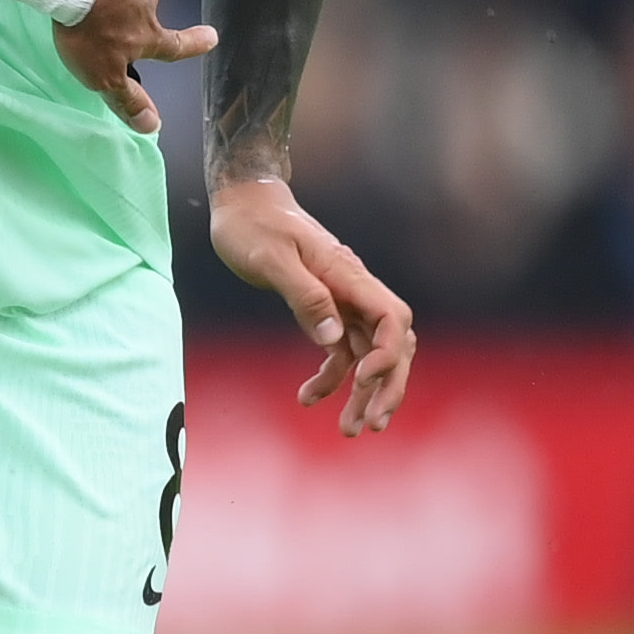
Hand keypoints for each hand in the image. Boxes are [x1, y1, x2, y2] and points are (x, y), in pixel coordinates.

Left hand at [57, 0, 215, 131]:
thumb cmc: (88, 31)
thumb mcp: (104, 76)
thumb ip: (128, 100)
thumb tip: (153, 127)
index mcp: (146, 31)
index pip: (174, 45)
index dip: (193, 44)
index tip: (213, 37)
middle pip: (148, 6)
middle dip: (138, 9)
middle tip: (113, 13)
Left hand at [209, 176, 417, 434]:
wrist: (241, 202)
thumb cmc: (252, 225)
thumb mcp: (270, 258)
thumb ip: (303, 295)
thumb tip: (331, 337)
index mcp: (348, 276)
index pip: (392, 320)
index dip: (388, 355)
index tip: (362, 380)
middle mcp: (354, 291)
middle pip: (391, 345)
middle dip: (387, 387)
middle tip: (370, 425)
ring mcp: (342, 302)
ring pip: (367, 355)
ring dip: (363, 394)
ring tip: (350, 431)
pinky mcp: (324, 310)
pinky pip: (339, 351)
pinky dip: (330, 378)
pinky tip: (308, 398)